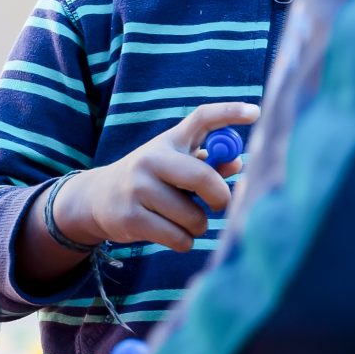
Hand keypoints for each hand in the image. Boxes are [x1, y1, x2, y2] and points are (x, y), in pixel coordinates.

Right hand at [58, 102, 259, 251]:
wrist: (97, 198)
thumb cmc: (150, 180)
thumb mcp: (175, 165)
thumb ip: (207, 164)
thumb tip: (237, 165)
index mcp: (168, 142)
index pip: (201, 118)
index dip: (230, 112)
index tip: (257, 113)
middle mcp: (150, 160)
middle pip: (201, 177)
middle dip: (220, 197)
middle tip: (219, 205)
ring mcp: (138, 189)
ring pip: (193, 217)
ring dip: (198, 226)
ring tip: (184, 221)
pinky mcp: (131, 218)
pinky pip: (178, 238)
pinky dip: (184, 241)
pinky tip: (171, 234)